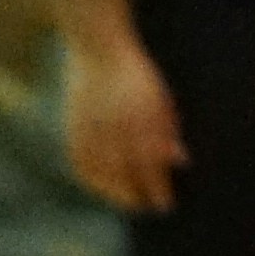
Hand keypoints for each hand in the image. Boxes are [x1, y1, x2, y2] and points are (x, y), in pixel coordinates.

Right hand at [63, 33, 185, 213]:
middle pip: (128, 175)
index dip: (158, 191)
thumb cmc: (137, 74)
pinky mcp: (73, 127)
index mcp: (143, 120)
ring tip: (128, 201)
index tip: (165, 206)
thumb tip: (181, 161)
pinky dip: (91, 178)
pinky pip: (81, 162)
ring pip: (102, 173)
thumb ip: (168, 131)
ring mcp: (92, 127)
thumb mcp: (161, 99)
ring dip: (115, 192)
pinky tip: (101, 186)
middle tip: (148, 208)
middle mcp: (117, 127)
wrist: (98, 47)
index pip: (151, 167)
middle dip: (139, 195)